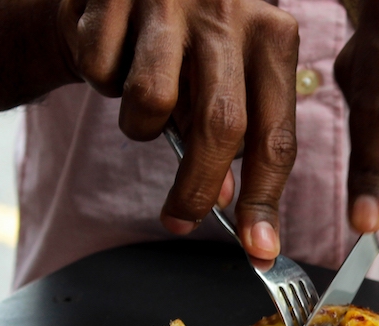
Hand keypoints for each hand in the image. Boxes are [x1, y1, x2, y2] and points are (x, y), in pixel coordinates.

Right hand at [57, 0, 299, 260]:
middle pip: (221, 126)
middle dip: (197, 189)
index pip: (276, 135)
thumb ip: (231, 137)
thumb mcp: (222, 83)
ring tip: (142, 102)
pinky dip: (101, 79)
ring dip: (140, 123)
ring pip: (151, 100)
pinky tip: (113, 56)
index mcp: (272, 37)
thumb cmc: (181, 46)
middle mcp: (231, 10)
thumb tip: (228, 199)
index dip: (266, 199)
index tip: (259, 248)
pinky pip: (101, 69)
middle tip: (181, 220)